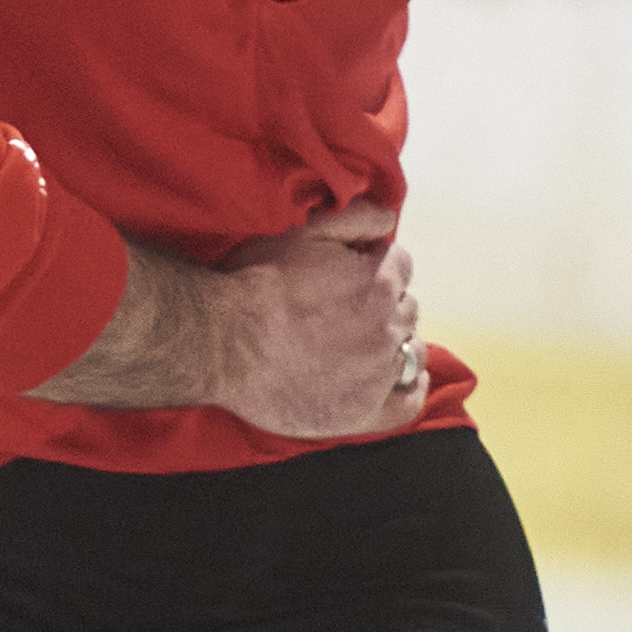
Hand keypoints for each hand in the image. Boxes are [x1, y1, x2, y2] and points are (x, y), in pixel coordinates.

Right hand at [211, 205, 425, 438]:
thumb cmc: (258, 283)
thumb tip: (390, 220)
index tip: (350, 275)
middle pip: (405, 309)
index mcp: (380, 282)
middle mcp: (387, 328)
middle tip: (344, 310)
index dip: (375, 266)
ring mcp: (378, 374)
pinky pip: (408, 404)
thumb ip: (356, 218)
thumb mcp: (304, 232)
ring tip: (359, 344)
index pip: (401, 266)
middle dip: (383, 304)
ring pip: (408, 350)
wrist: (222, 343)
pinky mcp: (363, 412)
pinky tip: (399, 379)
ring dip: (392, 342)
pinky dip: (410, 388)